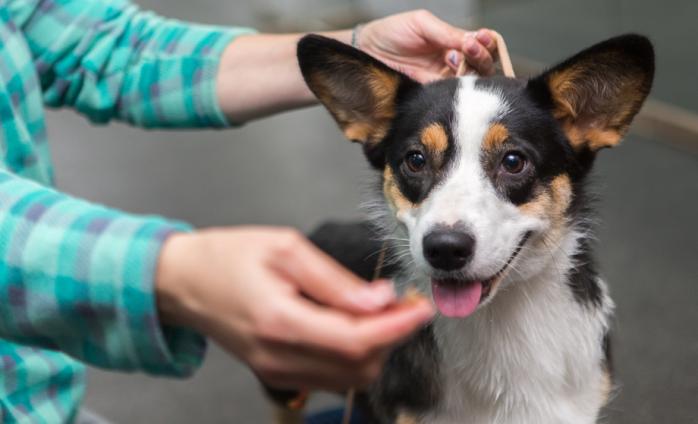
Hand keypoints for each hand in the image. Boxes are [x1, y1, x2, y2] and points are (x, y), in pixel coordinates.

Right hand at [156, 226, 433, 390]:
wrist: (183, 283)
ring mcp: (276, 371)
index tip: (422, 307)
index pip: (358, 340)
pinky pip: (330, 377)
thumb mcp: (286, 249)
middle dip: (391, 336)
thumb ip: (336, 281)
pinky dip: (353, 356)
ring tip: (382, 311)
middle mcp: (279, 357)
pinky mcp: (276, 373)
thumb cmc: (228, 257)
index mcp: (281, 321)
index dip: (398, 326)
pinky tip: (354, 325)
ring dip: (375, 348)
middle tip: (403, 302)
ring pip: (348, 378)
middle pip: (359, 366)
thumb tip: (380, 300)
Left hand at [358, 10, 498, 81]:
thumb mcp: (422, 24)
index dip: (486, 43)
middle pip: (481, 65)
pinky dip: (456, 89)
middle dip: (481, 57)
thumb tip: (472, 41)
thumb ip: (447, 33)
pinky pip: (449, 94)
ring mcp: (442, 78)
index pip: (480, 45)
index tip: (481, 39)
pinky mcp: (430, 93)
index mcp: (453, 42)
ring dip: (471, 73)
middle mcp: (452, 61)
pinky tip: (452, 79)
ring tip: (457, 61)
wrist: (366, 50)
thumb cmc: (391, 32)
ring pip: (470, 81)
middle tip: (470, 50)